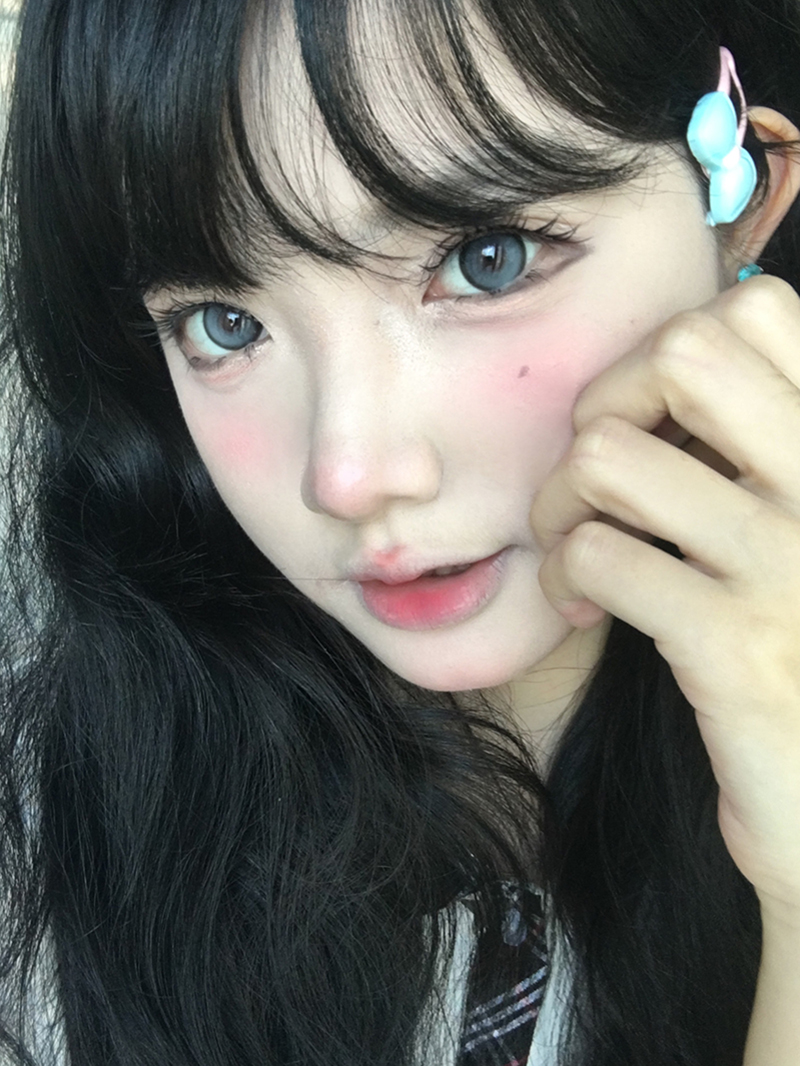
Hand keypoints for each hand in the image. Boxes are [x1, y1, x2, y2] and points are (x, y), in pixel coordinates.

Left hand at [530, 275, 799, 925]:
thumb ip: (763, 445)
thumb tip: (665, 369)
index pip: (759, 306)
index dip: (668, 346)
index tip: (647, 417)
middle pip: (684, 353)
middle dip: (607, 400)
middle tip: (598, 470)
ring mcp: (790, 562)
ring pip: (611, 456)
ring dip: (561, 498)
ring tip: (573, 542)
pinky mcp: (732, 644)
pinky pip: (596, 556)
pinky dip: (561, 575)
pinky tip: (582, 605)